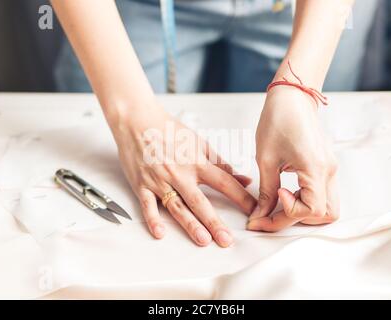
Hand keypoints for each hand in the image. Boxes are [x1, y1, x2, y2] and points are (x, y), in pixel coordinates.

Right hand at [110, 101, 256, 246]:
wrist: (136, 120)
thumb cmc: (168, 129)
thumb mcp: (198, 142)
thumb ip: (220, 162)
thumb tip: (242, 178)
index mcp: (196, 161)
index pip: (224, 183)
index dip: (241, 198)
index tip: (253, 211)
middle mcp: (179, 173)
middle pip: (200, 201)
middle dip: (214, 222)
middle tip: (226, 239)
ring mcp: (160, 180)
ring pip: (177, 206)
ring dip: (190, 224)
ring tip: (202, 240)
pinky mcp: (142, 185)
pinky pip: (148, 205)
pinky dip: (153, 219)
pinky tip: (161, 233)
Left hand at [247, 87, 338, 231]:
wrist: (293, 97)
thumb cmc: (277, 121)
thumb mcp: (265, 159)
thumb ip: (266, 191)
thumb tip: (260, 215)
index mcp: (315, 168)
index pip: (312, 210)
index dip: (289, 213)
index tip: (273, 199)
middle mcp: (329, 171)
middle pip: (326, 215)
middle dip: (297, 219)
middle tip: (270, 213)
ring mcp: (331, 169)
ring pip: (328, 207)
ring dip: (304, 212)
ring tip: (279, 203)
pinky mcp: (326, 167)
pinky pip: (323, 194)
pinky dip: (306, 201)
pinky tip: (286, 193)